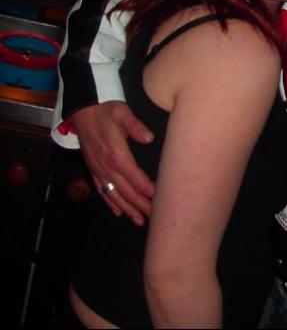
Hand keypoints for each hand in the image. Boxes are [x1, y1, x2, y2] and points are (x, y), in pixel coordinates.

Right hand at [73, 101, 154, 225]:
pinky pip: (101, 190)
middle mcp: (106, 166)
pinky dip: (110, 202)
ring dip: (126, 208)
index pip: (135, 177)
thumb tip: (149, 138)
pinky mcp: (93, 168)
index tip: (158, 199)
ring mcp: (98, 169)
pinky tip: (117, 211)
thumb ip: (136, 126)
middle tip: (153, 216)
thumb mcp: (122, 112)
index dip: (147, 189)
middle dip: (140, 205)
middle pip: (126, 190)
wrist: (83, 109)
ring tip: (138, 221)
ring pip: (114, 194)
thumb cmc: (106, 110)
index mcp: (116, 154)